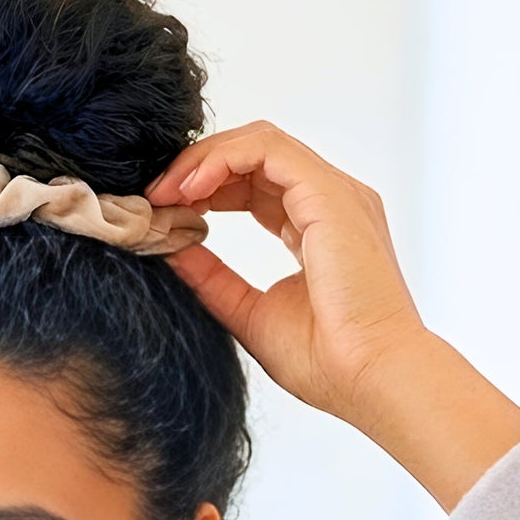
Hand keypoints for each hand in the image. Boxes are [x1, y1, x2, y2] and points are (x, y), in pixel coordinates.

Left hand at [145, 120, 427, 428]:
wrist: (367, 377)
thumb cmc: (323, 359)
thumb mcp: (246, 311)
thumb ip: (210, 277)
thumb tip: (171, 249)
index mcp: (314, 227)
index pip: (253, 183)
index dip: (203, 189)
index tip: (161, 214)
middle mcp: (327, 202)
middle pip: (252, 156)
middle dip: (195, 169)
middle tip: (152, 198)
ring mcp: (333, 195)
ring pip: (258, 142)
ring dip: (203, 160)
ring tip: (164, 192)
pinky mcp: (329, 196)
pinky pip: (268, 150)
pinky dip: (222, 160)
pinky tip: (190, 189)